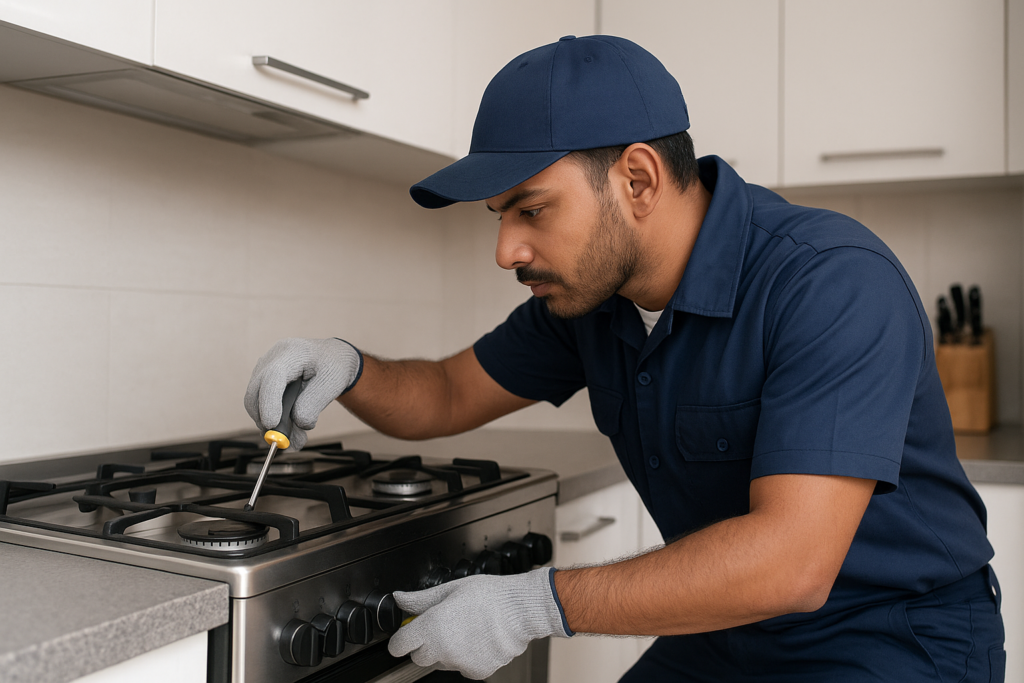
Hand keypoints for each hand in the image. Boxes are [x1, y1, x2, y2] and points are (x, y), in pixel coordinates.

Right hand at [244, 338, 361, 449]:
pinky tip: (292, 430)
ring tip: (297, 439)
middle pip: (256, 392)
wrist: (332, 360)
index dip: (269, 401)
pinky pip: (260, 405)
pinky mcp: (263, 382)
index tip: (272, 424)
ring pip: (256, 402)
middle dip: (266, 420)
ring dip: (272, 425)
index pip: (272, 377)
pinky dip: (274, 421)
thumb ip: (314, 404)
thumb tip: (298, 423)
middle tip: (285, 441)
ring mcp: (264, 369)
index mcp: (291, 352)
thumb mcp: (332, 384)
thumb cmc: (334, 367)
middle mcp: (272, 358)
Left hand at [388, 568, 570, 679]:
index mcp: (432, 626)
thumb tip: (400, 598)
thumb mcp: (450, 589)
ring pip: (440, 663)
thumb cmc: (488, 596)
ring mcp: (459, 663)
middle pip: (418, 657)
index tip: (405, 636)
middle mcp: (442, 648)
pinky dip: (465, 658)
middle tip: (440, 627)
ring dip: (445, 651)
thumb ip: (420, 599)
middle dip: (424, 645)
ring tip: (464, 630)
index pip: (399, 645)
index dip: (400, 639)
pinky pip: (461, 668)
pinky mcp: (475, 672)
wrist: (519, 610)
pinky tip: (477, 640)